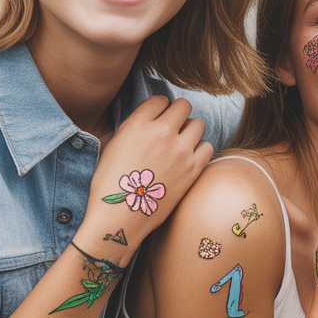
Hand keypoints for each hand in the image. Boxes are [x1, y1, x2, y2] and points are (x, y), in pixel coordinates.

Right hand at [81, 96, 211, 252]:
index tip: (159, 117)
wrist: (120, 217)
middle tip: (174, 127)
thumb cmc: (110, 184)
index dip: (160, 108)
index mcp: (138, 124)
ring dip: (191, 131)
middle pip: (183, 106)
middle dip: (179, 114)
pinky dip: (200, 150)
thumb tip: (151, 119)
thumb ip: (134, 127)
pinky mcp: (193, 168)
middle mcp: (161, 132)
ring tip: (181, 143)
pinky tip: (189, 158)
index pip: (160, 100)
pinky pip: (207, 147)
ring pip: (198, 124)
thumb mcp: (114, 146)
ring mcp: (180, 150)